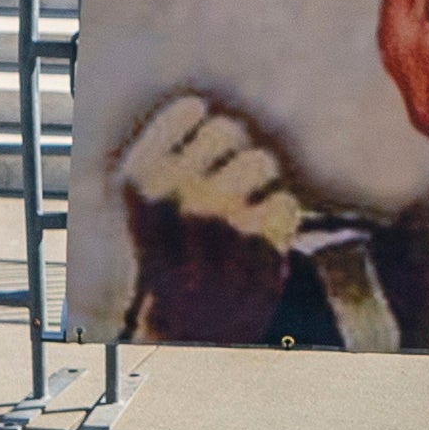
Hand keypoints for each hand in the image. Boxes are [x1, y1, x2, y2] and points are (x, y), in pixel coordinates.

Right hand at [115, 94, 309, 339]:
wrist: (186, 329)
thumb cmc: (170, 253)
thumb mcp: (147, 202)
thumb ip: (168, 151)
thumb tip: (203, 100)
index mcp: (141, 177)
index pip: (191, 108)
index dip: (201, 125)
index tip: (197, 153)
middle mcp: (179, 194)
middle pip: (231, 129)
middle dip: (235, 149)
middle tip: (227, 179)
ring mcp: (223, 220)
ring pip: (263, 160)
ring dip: (260, 181)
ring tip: (245, 206)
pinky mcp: (261, 246)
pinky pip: (286, 202)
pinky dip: (279, 218)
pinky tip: (259, 239)